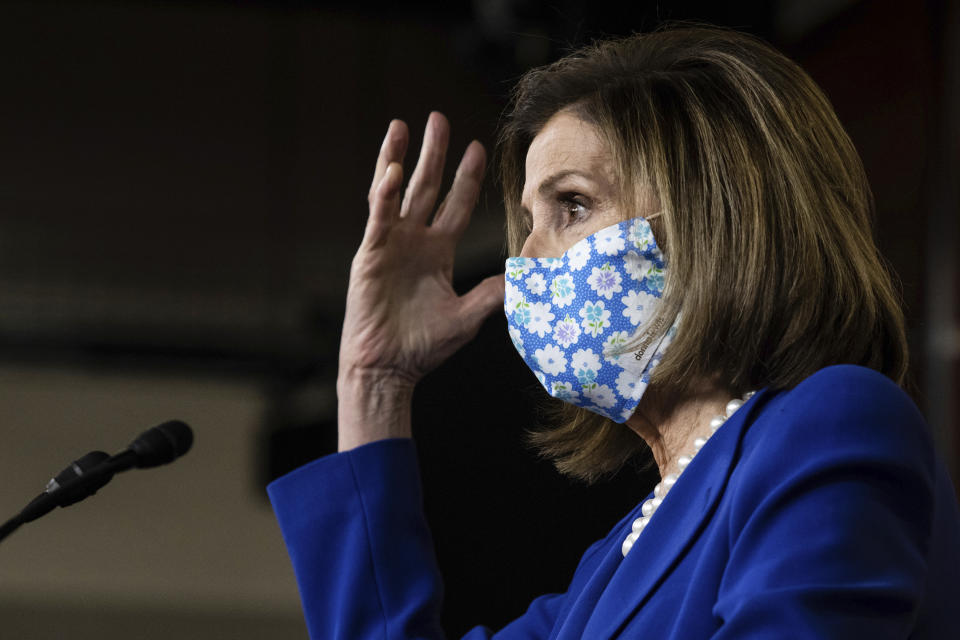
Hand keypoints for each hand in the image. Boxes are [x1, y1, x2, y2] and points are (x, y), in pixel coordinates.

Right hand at [337, 113, 504, 449]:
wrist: (388, 368)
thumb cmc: (423, 347)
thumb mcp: (467, 317)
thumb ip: (492, 293)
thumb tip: (524, 275)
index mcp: (437, 252)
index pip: (455, 205)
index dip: (466, 177)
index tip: (477, 147)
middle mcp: (414, 242)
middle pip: (426, 187)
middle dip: (434, 153)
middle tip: (438, 118)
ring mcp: (390, 245)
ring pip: (395, 192)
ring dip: (399, 159)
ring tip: (401, 126)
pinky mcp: (370, 255)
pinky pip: (378, 218)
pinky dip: (383, 193)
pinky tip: (390, 170)